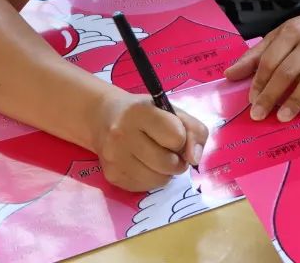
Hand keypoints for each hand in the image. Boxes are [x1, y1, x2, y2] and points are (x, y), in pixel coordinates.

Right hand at [92, 90, 207, 191]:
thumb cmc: (146, 114)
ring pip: (158, 179)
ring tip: (159, 158)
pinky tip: (145, 165)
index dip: (182, 139)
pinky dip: (152, 179)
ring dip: (166, 172)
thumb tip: (194, 159)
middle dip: (177, 161)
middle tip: (172, 152)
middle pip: (167, 163)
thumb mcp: (173, 111)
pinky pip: (145, 187)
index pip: (176, 137)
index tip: (175, 135)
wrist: (105, 119)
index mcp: (140, 112)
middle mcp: (122, 134)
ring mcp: (114, 157)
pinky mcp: (111, 176)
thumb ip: (194, 131)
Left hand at [224, 5, 299, 122]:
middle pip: (289, 70)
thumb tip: (229, 75)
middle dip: (272, 94)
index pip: (271, 59)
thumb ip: (257, 55)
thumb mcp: (282, 36)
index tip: (251, 101)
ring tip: (283, 117)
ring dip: (297, 99)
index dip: (259, 81)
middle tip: (259, 115)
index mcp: (293, 31)